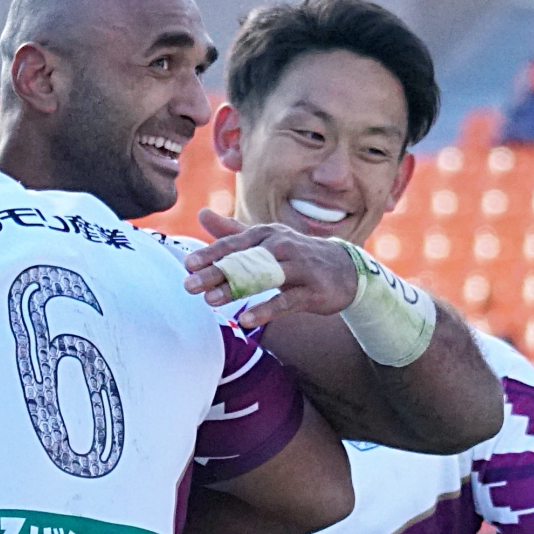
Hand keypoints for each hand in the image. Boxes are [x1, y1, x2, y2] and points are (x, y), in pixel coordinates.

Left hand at [182, 209, 358, 327]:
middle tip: (189, 285)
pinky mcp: (311, 291)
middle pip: (244, 260)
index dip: (210, 254)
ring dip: (235, 289)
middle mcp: (281, 247)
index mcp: (267, 234)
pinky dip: (265, 310)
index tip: (188, 265)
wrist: (345, 269)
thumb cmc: (296, 255)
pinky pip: (285, 301)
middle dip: (215, 272)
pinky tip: (246, 320)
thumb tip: (201, 213)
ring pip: (262, 278)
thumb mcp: (265, 240)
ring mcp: (297, 268)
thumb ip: (232, 231)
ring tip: (210, 301)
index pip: (234, 243)